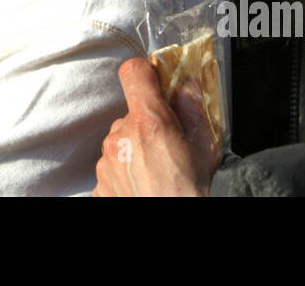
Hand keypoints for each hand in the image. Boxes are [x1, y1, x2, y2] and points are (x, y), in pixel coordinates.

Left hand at [92, 58, 221, 196]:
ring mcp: (106, 162)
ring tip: (157, 172)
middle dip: (148, 123)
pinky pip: (112, 166)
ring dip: (135, 149)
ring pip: (120, 141)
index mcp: (148, 122)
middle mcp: (120, 138)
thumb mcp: (205, 148)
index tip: (155, 81)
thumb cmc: (192, 193)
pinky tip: (144, 186)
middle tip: (168, 146)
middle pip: (130, 113)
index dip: (145, 73)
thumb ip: (194, 110)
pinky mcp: (99, 184)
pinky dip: (126, 171)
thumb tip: (186, 85)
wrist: (171, 233)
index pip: (133, 72)